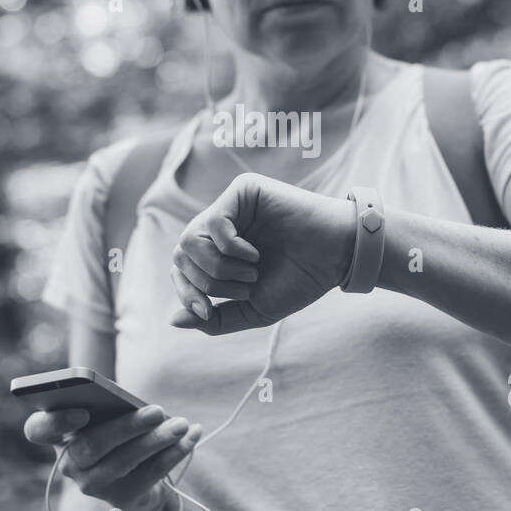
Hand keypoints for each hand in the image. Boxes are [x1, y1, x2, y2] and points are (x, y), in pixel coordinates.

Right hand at [23, 406, 202, 510]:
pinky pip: (150, 475)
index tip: (82, 411)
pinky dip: (174, 454)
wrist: (124, 476)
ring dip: (158, 441)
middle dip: (127, 427)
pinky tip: (192, 436)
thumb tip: (134, 403)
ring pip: (124, 462)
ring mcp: (93, 485)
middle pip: (90, 446)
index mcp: (57, 436)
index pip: (38, 430)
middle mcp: (69, 464)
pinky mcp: (121, 498)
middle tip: (158, 410)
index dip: (56, 422)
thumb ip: (109, 404)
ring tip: (182, 424)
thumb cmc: (113, 429)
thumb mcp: (105, 414)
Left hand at [167, 172, 354, 334]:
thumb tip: (174, 321)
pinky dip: (230, 248)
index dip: (186, 292)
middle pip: (180, 256)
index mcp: (220, 251)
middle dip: (207, 282)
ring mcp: (231, 206)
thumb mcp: (253, 309)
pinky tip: (254, 254)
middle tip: (245, 287)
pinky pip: (213, 222)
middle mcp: (221, 227)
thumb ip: (215, 319)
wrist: (335, 258)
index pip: (181, 268)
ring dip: (219, 267)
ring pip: (189, 240)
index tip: (207, 310)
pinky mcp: (243, 190)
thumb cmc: (299, 280)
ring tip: (251, 272)